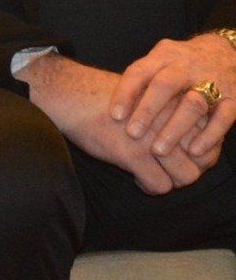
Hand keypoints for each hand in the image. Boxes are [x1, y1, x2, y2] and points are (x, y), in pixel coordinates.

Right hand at [23, 53, 206, 192]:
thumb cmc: (105, 96)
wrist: (70, 94)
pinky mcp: (134, 154)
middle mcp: (171, 119)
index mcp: (176, 102)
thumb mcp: (146, 95)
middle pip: (203, 160)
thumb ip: (171, 112)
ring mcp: (154, 137)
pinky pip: (160, 185)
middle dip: (187, 167)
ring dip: (171, 179)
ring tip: (152, 171)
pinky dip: (149, 185)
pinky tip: (135, 175)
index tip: (180, 152)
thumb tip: (192, 140)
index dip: (199, 151)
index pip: (209, 138)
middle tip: (166, 165)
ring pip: (187, 176)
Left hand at [113, 34, 235, 162]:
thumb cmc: (182, 65)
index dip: (125, 93)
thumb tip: (112, 111)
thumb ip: (141, 80)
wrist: (227, 52)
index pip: (140, 71)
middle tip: (132, 134)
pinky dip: (209, 135)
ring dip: (174, 128)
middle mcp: (187, 65)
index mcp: (164, 56)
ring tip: (158, 151)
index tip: (113, 116)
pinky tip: (194, 152)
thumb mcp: (160, 62)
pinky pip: (223, 117)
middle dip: (147, 111)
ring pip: (193, 104)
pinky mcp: (235, 97)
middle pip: (165, 85)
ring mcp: (213, 80)